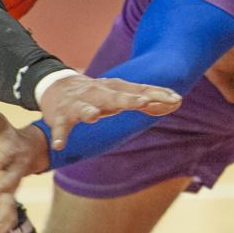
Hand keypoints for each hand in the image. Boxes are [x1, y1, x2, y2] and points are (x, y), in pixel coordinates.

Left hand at [0, 110, 50, 232]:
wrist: (31, 147)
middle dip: (4, 187)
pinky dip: (5, 224)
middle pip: (12, 179)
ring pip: (12, 201)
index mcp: (11, 151)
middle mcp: (15, 169)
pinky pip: (10, 212)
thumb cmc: (7, 135)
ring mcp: (14, 184)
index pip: (6, 155)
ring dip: (5, 216)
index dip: (1, 159)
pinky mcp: (10, 195)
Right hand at [38, 73, 179, 149]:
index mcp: (114, 89)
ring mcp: (78, 104)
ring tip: (93, 118)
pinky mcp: (60, 116)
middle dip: (128, 99)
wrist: (56, 86)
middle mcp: (98, 94)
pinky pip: (60, 127)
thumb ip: (147, 100)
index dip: (157, 94)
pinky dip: (59, 135)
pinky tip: (60, 146)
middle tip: (144, 101)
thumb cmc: (97, 94)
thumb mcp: (121, 95)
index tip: (176, 99)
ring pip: (84, 108)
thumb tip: (177, 102)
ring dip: (88, 112)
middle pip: (114, 96)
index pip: (139, 90)